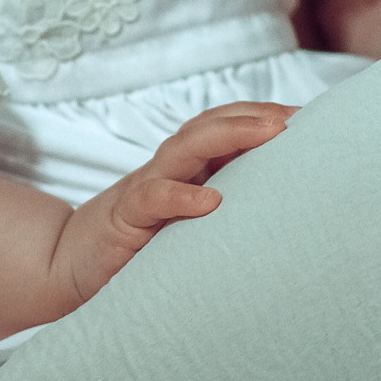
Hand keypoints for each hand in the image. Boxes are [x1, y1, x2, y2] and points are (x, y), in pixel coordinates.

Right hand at [49, 102, 293, 308]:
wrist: (71, 265)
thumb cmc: (141, 245)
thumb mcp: (189, 222)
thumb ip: (224, 206)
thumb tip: (287, 208)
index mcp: (187, 168)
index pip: (225, 126)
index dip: (263, 116)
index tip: (309, 118)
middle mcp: (168, 169)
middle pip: (211, 125)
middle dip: (255, 116)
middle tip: (296, 119)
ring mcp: (146, 187)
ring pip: (186, 147)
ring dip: (229, 135)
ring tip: (270, 134)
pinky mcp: (125, 217)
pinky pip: (153, 198)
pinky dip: (181, 195)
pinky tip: (209, 201)